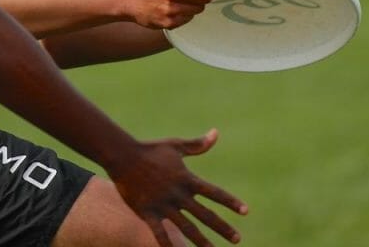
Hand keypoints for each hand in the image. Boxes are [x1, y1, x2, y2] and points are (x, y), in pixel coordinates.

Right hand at [110, 129, 246, 246]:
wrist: (122, 156)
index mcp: (186, 179)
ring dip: (202, 242)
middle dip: (222, 228)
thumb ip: (197, 145)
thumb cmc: (149, 150)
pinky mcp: (148, 212)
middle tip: (237, 240)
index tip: (245, 211)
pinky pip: (160, 233)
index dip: (230, 202)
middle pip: (205, 215)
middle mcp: (178, 194)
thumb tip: (216, 134)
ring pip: (187, 228)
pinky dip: (168, 245)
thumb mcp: (175, 145)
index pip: (214, 193)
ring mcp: (163, 204)